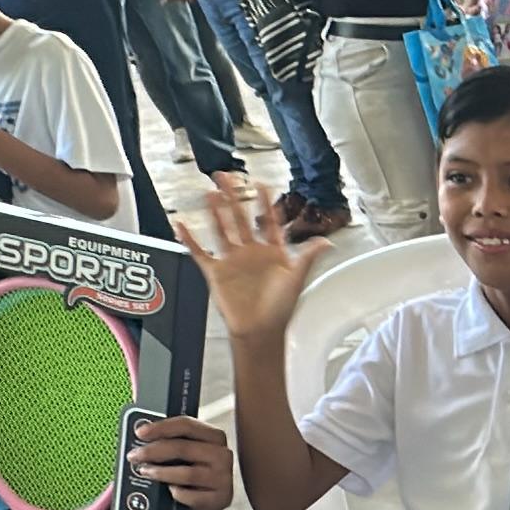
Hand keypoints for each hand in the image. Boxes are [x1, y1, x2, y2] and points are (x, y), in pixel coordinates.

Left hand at [128, 414, 234, 509]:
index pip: (186, 425)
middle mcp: (222, 455)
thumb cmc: (188, 475)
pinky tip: (170, 492)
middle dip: (153, 451)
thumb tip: (140, 435)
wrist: (202, 507)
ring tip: (145, 472)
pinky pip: (191, 496)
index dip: (161, 427)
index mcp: (214, 436)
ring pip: (187, 473)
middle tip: (134, 456)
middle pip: (183, 448)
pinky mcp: (221, 499)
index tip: (140, 432)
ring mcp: (224, 478)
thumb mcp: (182, 455)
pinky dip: (177, 494)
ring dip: (160, 473)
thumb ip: (168, 442)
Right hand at [171, 180, 327, 340]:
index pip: (268, 221)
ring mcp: (232, 261)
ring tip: (210, 193)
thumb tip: (327, 241)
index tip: (262, 184)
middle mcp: (251, 253)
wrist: (260, 332)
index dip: (265, 203)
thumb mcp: (298, 278)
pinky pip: (200, 252)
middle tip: (226, 178)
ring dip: (215, 212)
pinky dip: (189, 239)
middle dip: (234, 198)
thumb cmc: (280, 309)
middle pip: (240, 219)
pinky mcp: (216, 272)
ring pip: (221, 230)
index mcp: (272, 252)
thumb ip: (308, 257)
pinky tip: (181, 225)